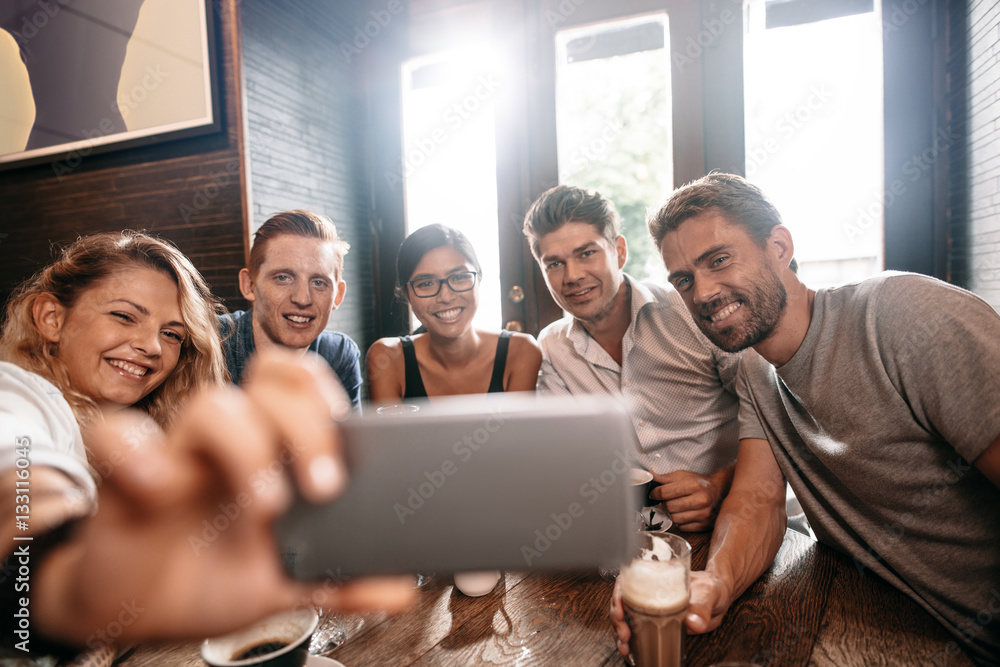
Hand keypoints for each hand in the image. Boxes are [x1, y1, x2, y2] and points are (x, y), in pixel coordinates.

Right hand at [36, 351, 414, 645]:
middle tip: (325, 488)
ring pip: (212, 405)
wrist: (142, 612)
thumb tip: (401, 588)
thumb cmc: (214, 577)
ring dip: (248, 447)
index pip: (298, 385)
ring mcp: (177, 455)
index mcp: (269, 453)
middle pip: (268, 388)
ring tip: (267, 505)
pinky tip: (159, 483)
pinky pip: (115, 436)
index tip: (353, 439)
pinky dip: (135, 450)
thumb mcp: (284, 584)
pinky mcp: (123, 480)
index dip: (325, 393)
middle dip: (307, 428)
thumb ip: (339, 580)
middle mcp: (227, 442)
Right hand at [611, 569, 733, 658]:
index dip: (618, 595)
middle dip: (617, 619)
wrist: (719, 598)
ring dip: (620, 632)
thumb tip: (693, 622)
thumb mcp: (708, 593)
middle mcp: (648, 591)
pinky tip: (629, 649)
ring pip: (624, 617)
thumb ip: (702, 607)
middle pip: (621, 601)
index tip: (620, 611)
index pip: (627, 580)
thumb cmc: (711, 587)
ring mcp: (649, 607)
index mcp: (655, 577)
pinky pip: (635, 629)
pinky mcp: (654, 622)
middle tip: (624, 634)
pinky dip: (629, 640)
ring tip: (624, 646)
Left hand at [650, 469, 728, 531]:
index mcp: (694, 485)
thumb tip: (650, 476)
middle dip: (664, 503)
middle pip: (669, 507)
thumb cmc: (700, 483)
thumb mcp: (683, 476)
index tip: (654, 494)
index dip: (655, 493)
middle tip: (666, 500)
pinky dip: (681, 522)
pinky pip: (683, 527)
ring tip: (676, 507)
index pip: (665, 492)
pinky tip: (684, 514)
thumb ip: (666, 478)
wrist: (720, 491)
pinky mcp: (705, 524)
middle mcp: (701, 500)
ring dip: (672, 513)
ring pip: (675, 519)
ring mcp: (704, 514)